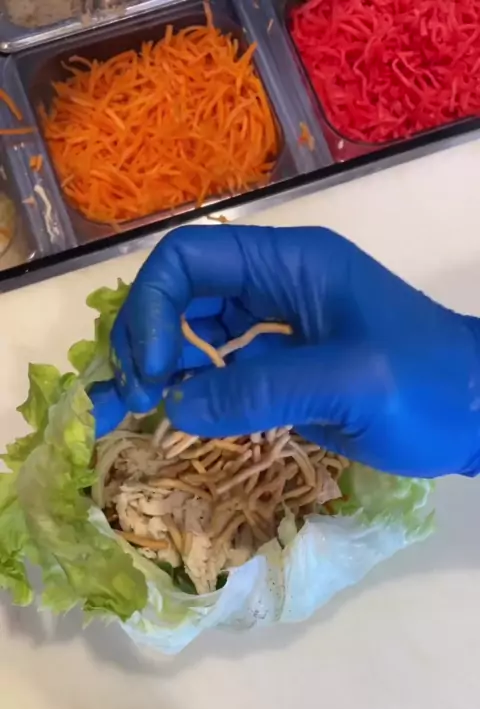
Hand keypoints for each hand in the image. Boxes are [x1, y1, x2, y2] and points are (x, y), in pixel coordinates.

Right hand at [92, 225, 479, 477]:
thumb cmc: (429, 387)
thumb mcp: (351, 383)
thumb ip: (263, 390)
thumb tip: (176, 406)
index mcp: (290, 262)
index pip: (190, 257)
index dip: (156, 306)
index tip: (155, 370)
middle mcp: (274, 285)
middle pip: (181, 291)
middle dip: (149, 335)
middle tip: (138, 396)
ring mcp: (278, 326)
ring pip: (194, 329)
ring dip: (163, 362)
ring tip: (150, 407)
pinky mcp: (283, 366)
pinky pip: (221, 367)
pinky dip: (194, 387)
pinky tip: (188, 413)